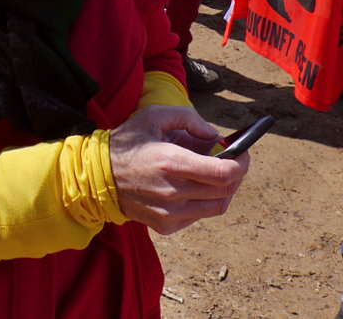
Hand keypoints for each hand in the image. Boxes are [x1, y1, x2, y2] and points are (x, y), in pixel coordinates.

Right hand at [109, 104, 249, 234]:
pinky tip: (196, 186)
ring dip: (225, 189)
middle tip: (235, 159)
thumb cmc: (128, 141)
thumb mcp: (155, 115)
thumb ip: (189, 118)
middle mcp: (174, 192)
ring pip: (217, 206)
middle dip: (237, 173)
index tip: (244, 152)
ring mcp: (171, 213)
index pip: (224, 173)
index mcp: (172, 162)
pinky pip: (199, 216)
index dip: (241, 163)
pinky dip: (206, 200)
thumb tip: (214, 136)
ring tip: (217, 172)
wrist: (98, 176)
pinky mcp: (166, 226)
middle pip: (225, 190)